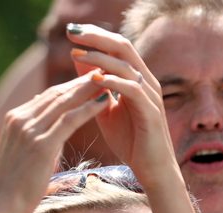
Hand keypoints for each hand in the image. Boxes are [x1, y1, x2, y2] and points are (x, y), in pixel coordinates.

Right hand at [0, 72, 109, 212]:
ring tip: (110, 79)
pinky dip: (89, 108)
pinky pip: (69, 120)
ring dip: (89, 89)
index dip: (71, 87)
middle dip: (82, 81)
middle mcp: (20, 119)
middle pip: (57, 93)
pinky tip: (105, 101)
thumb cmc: (14, 188)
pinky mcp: (41, 144)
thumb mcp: (24, 155)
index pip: (47, 96)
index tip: (91, 80)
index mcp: (15, 119)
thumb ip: (36, 138)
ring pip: (64, 101)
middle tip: (105, 71)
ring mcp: (29, 129)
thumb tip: (49, 128)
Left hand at [66, 24, 178, 187]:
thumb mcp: (104, 108)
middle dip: (97, 37)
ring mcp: (151, 96)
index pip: (117, 47)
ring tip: (77, 54)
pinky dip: (113, 82)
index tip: (71, 32)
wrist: (151, 170)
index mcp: (136, 79)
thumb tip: (77, 58)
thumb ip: (93, 86)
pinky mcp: (152, 112)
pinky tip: (94, 79)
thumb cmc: (130, 141)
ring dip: (100, 58)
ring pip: (126, 66)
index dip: (95, 36)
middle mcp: (146, 83)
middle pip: (123, 47)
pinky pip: (132, 89)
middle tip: (72, 33)